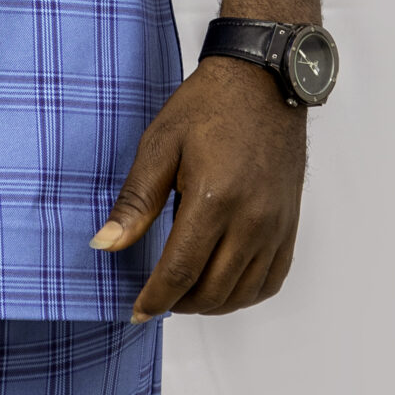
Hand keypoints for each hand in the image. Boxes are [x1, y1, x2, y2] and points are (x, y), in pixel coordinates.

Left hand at [92, 58, 305, 320]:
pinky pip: (270, 280)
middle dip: (179, 304)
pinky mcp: (289, 224)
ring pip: (242, 293)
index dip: (156, 299)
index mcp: (214, 199)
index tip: (137, 312)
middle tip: (156, 298)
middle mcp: (251, 220)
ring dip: (210, 303)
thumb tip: (105, 245)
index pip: (181, 271)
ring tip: (183, 293)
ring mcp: (275, 226)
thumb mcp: (160, 144)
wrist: (263, 83)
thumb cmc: (207, 106)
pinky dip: (244, 294)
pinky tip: (221, 283)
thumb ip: (135, 202)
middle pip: (212, 291)